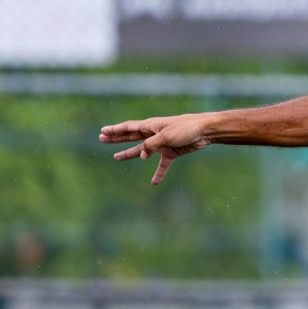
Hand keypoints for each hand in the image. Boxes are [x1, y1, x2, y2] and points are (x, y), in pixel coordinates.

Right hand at [99, 113, 217, 183]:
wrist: (205, 131)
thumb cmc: (185, 129)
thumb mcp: (166, 136)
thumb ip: (151, 145)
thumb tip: (141, 155)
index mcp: (151, 126)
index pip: (128, 128)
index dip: (115, 130)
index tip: (102, 132)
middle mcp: (154, 134)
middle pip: (131, 137)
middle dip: (117, 138)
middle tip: (102, 139)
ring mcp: (162, 143)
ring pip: (142, 150)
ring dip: (130, 154)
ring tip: (116, 157)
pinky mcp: (172, 151)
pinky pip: (163, 164)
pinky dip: (159, 173)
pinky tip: (154, 182)